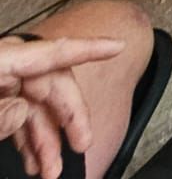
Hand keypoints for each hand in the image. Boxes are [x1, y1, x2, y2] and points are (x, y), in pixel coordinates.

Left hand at [0, 34, 123, 178]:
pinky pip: (20, 116)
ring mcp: (1, 84)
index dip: (90, 48)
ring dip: (48, 139)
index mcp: (3, 59)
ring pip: (36, 106)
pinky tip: (36, 161)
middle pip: (51, 83)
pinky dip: (30, 139)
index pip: (54, 51)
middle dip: (70, 116)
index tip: (119, 46)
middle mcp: (6, 67)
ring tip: (52, 170)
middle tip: (83, 143)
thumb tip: (22, 111)